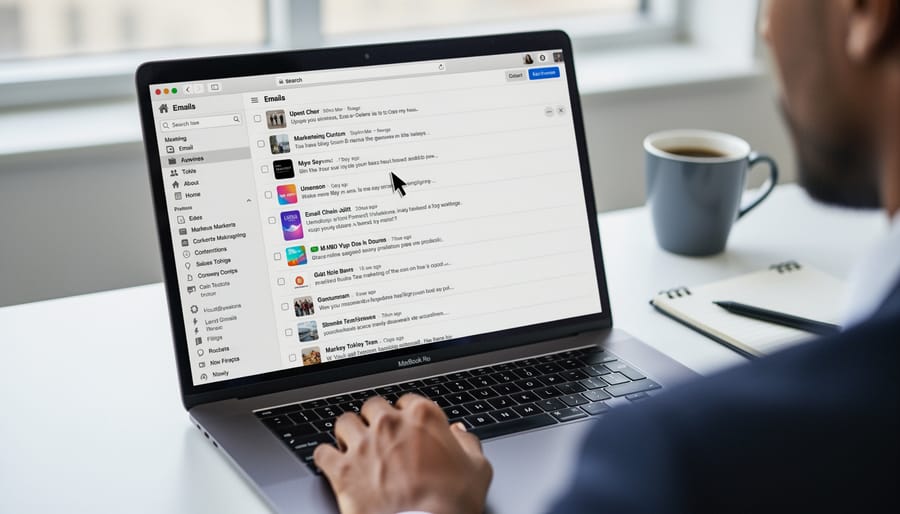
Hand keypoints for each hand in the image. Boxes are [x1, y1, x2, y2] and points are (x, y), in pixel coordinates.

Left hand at [314, 393, 492, 513]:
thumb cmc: (451, 503)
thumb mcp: (477, 470)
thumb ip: (468, 444)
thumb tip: (460, 434)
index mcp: (423, 417)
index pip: (408, 400)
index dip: (407, 413)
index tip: (407, 425)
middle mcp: (389, 424)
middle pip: (373, 406)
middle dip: (375, 419)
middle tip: (380, 435)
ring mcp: (363, 445)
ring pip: (344, 422)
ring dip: (349, 432)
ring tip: (353, 444)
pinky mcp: (343, 470)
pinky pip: (322, 452)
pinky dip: (326, 457)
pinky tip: (333, 463)